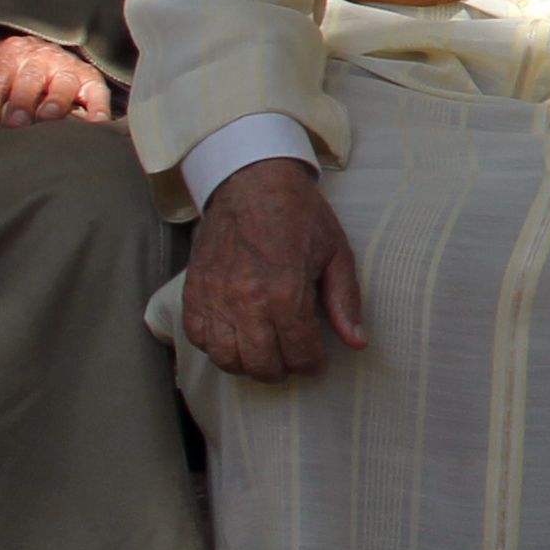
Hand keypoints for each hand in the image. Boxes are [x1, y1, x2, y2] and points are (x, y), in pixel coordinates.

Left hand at [0, 30, 113, 130]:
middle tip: (14, 123)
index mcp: (10, 54)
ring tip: (48, 118)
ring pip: (63, 83)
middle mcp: (40, 59)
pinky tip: (93, 123)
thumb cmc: (10, 66)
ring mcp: (67, 69)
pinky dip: (98, 107)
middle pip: (30, 78)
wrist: (48, 48)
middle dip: (22, 101)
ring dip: (56, 100)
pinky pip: (97, 92)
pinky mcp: (91, 80)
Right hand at [181, 156, 366, 380]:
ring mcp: (215, 298)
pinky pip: (197, 338)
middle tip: (291, 358)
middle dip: (282, 369)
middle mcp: (246, 302)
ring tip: (263, 352)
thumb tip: (357, 343)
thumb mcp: (335, 252)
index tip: (316, 359)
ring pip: (226, 359)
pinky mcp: (193, 291)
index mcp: (285, 293)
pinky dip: (215, 346)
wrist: (251, 180)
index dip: (312, 364)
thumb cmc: (298, 214)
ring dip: (247, 364)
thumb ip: (345, 301)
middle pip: (261, 365)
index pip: (299, 355)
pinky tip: (234, 337)